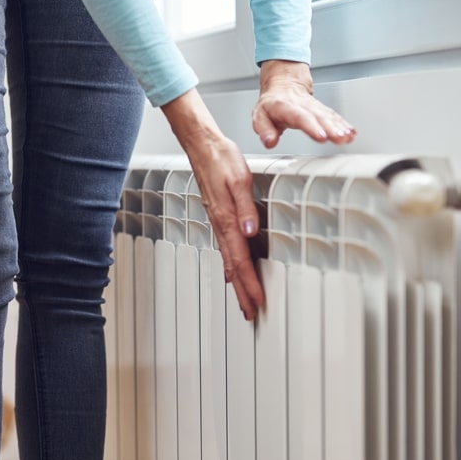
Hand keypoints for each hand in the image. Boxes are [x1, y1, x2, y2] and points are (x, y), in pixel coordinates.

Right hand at [161, 90, 264, 320]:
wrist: (202, 145)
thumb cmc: (221, 158)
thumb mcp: (240, 179)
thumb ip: (246, 207)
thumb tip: (250, 232)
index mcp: (227, 219)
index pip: (240, 260)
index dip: (250, 283)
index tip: (258, 302)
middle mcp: (221, 225)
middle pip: (232, 267)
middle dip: (242, 292)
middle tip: (251, 313)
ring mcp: (217, 223)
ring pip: (227, 260)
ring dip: (237, 282)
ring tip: (244, 300)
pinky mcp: (218, 217)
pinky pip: (224, 249)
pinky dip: (229, 266)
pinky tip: (231, 272)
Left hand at [253, 60, 355, 146]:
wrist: (283, 83)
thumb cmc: (272, 103)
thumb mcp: (259, 116)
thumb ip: (264, 129)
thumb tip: (269, 141)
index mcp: (286, 106)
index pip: (300, 117)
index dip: (312, 127)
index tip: (321, 136)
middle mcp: (303, 105)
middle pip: (319, 116)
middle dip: (331, 128)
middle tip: (340, 138)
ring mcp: (314, 106)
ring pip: (328, 115)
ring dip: (340, 126)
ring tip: (348, 137)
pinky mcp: (321, 109)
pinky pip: (333, 116)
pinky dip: (343, 124)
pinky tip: (351, 133)